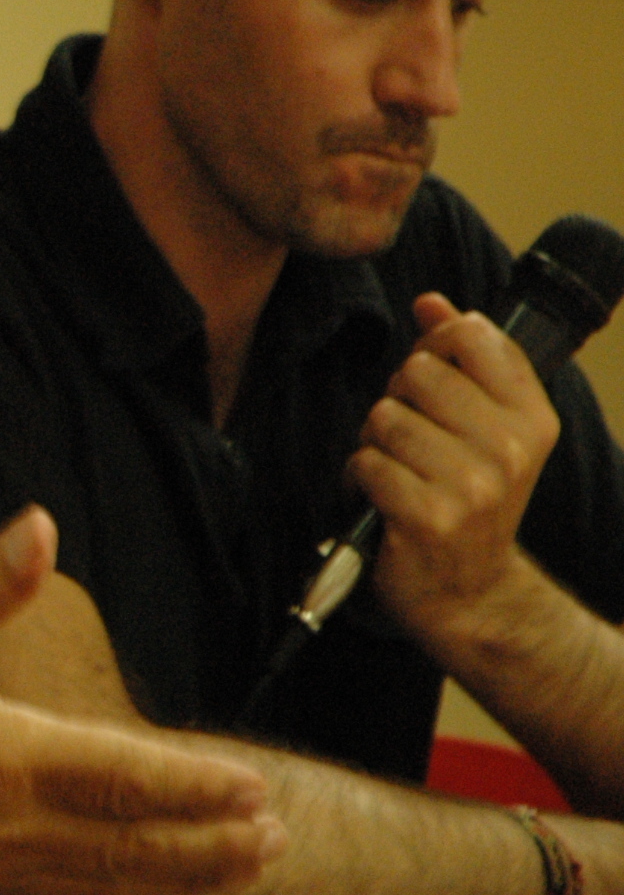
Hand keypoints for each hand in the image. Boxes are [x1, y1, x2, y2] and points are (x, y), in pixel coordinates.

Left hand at [351, 293, 560, 643]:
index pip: (473, 334)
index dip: (435, 346)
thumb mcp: (487, 427)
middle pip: (416, 372)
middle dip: (399, 401)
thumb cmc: (470, 500)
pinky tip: (383, 499)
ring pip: (384, 416)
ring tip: (400, 471)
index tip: (434, 378)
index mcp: (533, 419)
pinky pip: (365, 462)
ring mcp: (472, 485)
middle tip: (415, 440)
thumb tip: (431, 302)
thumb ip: (462, 359)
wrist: (471, 592)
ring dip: (376, 444)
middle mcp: (510, 449)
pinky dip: (361, 479)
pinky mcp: (427, 515)